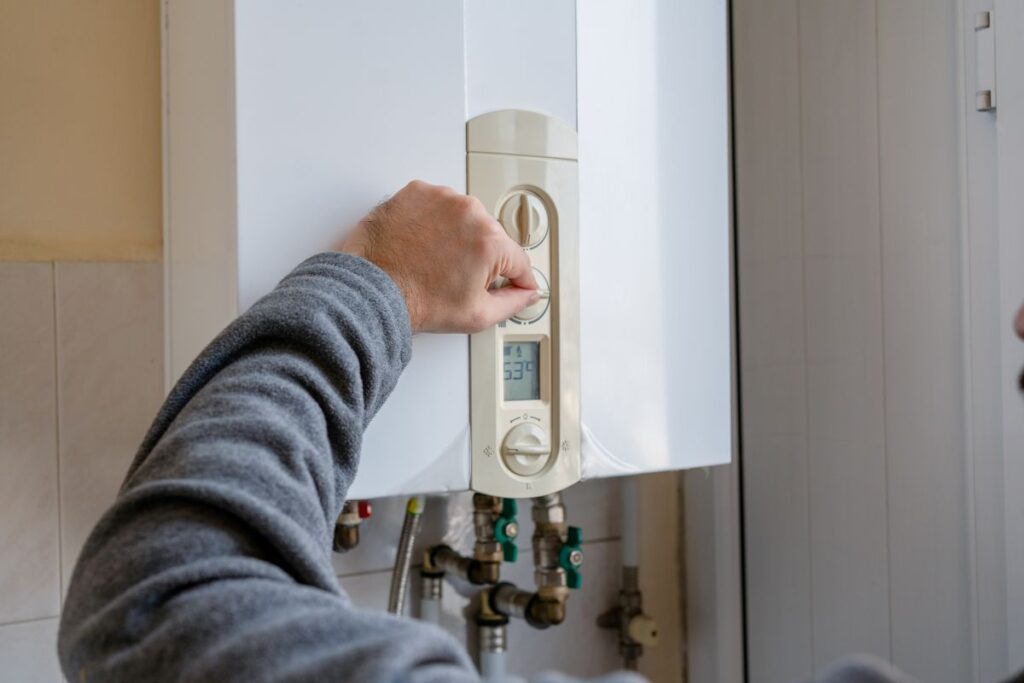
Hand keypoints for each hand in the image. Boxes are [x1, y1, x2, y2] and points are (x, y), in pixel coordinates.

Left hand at [340, 180, 538, 332]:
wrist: (372, 290)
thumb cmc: (416, 300)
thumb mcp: (477, 315)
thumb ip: (513, 302)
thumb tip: (526, 293)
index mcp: (490, 240)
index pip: (519, 260)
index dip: (517, 279)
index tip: (515, 284)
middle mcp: (469, 211)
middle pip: (491, 236)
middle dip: (480, 256)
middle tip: (456, 278)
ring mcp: (441, 197)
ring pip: (464, 218)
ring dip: (456, 235)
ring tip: (434, 260)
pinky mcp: (416, 192)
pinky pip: (436, 205)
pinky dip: (432, 222)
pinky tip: (421, 244)